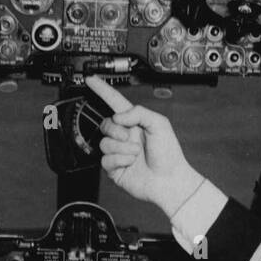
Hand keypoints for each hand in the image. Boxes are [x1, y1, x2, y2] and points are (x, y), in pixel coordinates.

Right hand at [84, 76, 204, 218]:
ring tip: (136, 154)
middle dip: (117, 131)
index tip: (91, 80)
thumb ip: (138, 112)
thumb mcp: (159, 123)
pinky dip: (119, 160)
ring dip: (122, 148)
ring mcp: (118, 152)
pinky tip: (130, 163)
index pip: (114, 102)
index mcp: (134, 122)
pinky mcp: (114, 167)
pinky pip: (105, 160)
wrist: (168, 180)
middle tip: (131, 138)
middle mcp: (124, 136)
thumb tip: (118, 117)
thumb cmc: (169, 154)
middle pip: (105, 124)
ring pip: (104, 143)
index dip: (102, 91)